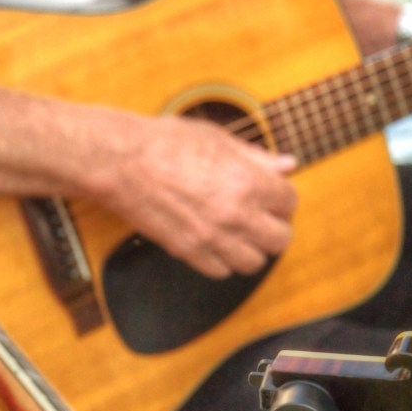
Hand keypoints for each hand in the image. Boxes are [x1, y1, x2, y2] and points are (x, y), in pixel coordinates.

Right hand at [99, 113, 297, 278]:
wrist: (122, 162)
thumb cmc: (166, 143)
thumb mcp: (218, 139)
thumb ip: (257, 158)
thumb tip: (288, 165)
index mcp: (249, 182)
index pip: (289, 203)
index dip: (281, 199)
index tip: (270, 196)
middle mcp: (237, 214)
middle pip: (279, 240)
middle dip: (274, 228)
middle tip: (260, 218)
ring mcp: (214, 238)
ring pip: (254, 263)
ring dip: (250, 249)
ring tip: (238, 233)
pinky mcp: (191, 252)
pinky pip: (222, 271)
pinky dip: (223, 261)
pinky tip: (215, 242)